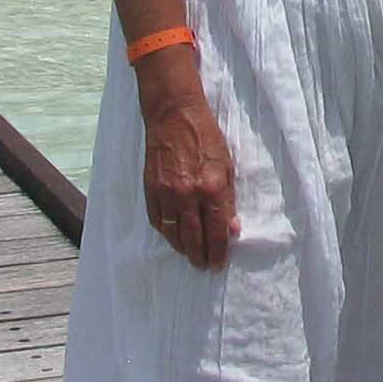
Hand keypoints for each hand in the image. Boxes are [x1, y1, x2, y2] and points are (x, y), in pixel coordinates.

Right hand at [141, 92, 240, 268]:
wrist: (174, 116)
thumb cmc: (206, 138)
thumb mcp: (227, 166)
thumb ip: (228, 200)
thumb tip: (232, 229)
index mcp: (212, 188)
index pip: (216, 231)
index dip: (218, 252)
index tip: (219, 263)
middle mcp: (188, 195)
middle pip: (194, 238)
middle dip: (200, 256)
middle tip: (204, 265)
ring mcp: (166, 194)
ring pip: (173, 234)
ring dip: (183, 249)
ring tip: (190, 255)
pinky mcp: (150, 190)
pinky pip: (157, 221)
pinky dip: (166, 232)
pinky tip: (173, 236)